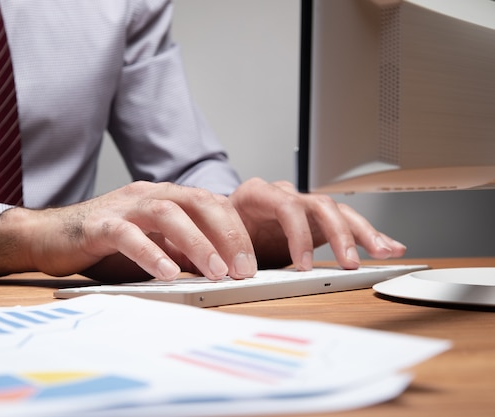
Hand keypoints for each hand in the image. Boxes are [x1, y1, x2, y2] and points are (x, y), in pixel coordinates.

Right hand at [0, 181, 256, 281]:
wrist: (48, 235)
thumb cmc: (104, 242)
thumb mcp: (152, 244)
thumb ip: (180, 249)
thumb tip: (218, 268)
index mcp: (165, 197)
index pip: (211, 204)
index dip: (236, 231)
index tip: (250, 264)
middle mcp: (148, 195)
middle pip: (198, 202)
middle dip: (227, 235)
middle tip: (243, 269)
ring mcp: (123, 207)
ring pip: (169, 214)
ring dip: (197, 243)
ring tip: (216, 272)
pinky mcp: (98, 225)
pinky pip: (128, 235)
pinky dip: (151, 253)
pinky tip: (167, 274)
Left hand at [228, 178, 405, 269]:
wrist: (220, 228)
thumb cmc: (218, 231)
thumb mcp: (217, 238)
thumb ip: (229, 249)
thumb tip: (237, 271)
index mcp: (256, 194)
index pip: (286, 205)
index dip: (298, 234)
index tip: (304, 265)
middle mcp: (284, 195)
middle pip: (319, 205)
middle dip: (339, 234)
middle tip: (349, 263)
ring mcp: (302, 207)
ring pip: (338, 212)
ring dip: (363, 233)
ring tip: (384, 252)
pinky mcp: (316, 222)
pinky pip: (347, 224)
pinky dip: (368, 236)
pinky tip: (390, 247)